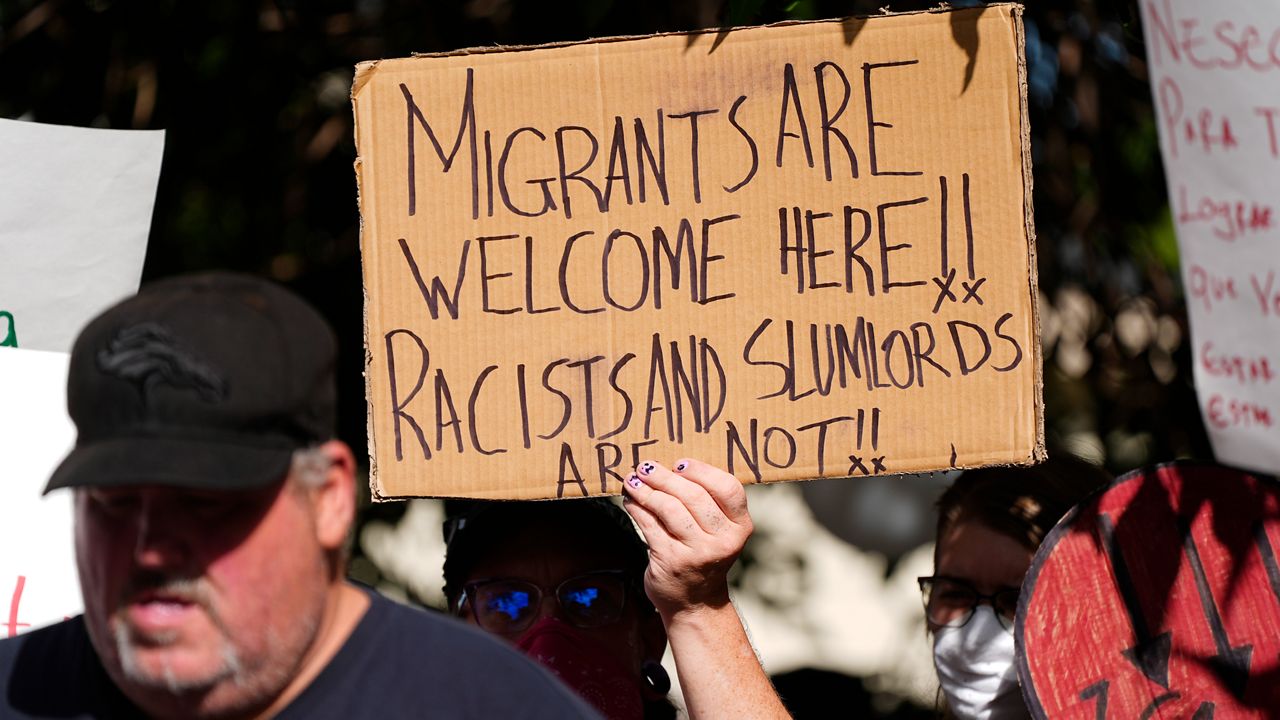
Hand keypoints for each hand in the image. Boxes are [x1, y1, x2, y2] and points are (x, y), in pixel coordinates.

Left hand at [621, 458, 752, 619]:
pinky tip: (631, 500)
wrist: (695, 603)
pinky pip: (650, 525)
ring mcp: (698, 553)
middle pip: (694, 496)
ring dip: (647, 490)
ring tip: (633, 480)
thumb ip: (706, 502)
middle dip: (665, 477)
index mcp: (740, 527)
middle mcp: (724, 541)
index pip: (728, 488)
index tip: (679, 463)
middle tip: (646, 466)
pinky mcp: (671, 561)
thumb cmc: (703, 556)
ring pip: (670, 508)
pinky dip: (637, 508)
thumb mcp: (718, 532)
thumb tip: (668, 466)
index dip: (702, 471)